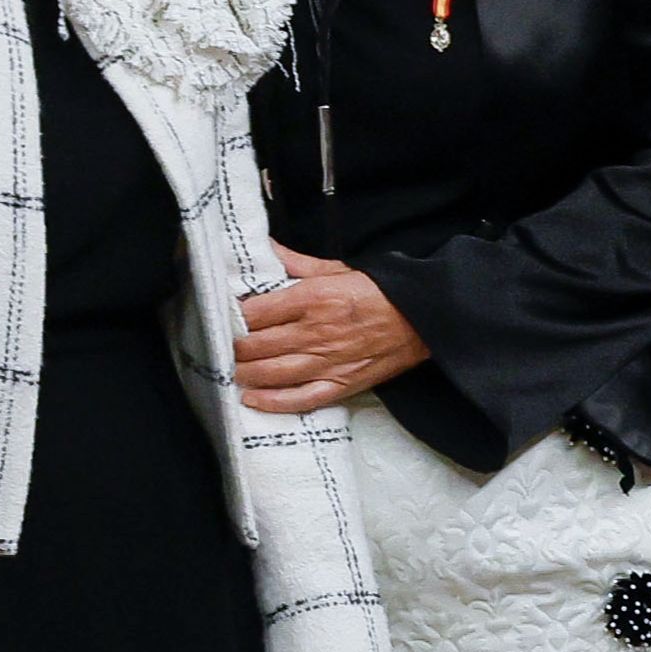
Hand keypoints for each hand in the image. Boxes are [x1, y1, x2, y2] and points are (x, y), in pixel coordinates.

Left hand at [235, 247, 427, 412]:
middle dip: (235, 347)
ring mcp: (326, 362)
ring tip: (236, 369)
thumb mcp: (338, 268)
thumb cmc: (381, 291)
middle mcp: (314, 332)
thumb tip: (267, 249)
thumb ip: (297, 263)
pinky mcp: (340, 384)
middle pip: (256, 345)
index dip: (234, 317)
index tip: (227, 317)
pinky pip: (300, 399)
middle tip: (227, 345)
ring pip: (270, 373)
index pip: (255, 312)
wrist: (423, 317)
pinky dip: (273, 402)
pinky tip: (253, 398)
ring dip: (245, 373)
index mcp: (312, 298)